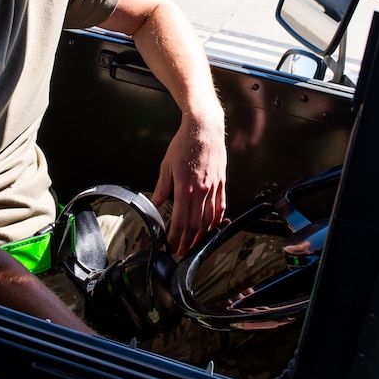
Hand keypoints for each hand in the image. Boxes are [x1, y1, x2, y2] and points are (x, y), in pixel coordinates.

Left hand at [151, 114, 226, 255]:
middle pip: (196, 224)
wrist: (204, 128)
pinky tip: (213, 225)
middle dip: (189, 240)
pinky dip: (217, 219)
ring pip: (210, 218)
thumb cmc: (184, 144)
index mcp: (185, 187)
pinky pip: (221, 206)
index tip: (172, 245)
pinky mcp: (221, 182)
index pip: (181, 220)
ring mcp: (213, 187)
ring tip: (196, 243)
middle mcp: (201, 190)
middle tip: (182, 250)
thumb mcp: (167, 165)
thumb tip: (156, 202)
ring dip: (203, 234)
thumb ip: (162, 187)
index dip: (176, 236)